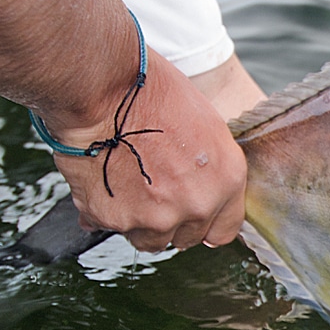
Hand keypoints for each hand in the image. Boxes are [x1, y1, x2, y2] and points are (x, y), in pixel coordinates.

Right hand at [54, 48, 247, 251]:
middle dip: (171, 221)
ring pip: (150, 240)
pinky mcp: (117, 219)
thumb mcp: (205, 126)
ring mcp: (158, 217)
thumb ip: (209, 169)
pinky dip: (105, 212)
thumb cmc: (152, 93)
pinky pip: (111, 227)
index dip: (206, 223)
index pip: (224, 230)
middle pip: (187, 238)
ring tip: (126, 185)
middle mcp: (198, 205)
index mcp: (227, 181)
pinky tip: (102, 181)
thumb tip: (202, 198)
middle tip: (152, 191)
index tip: (192, 217)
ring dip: (139, 222)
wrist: (102, 88)